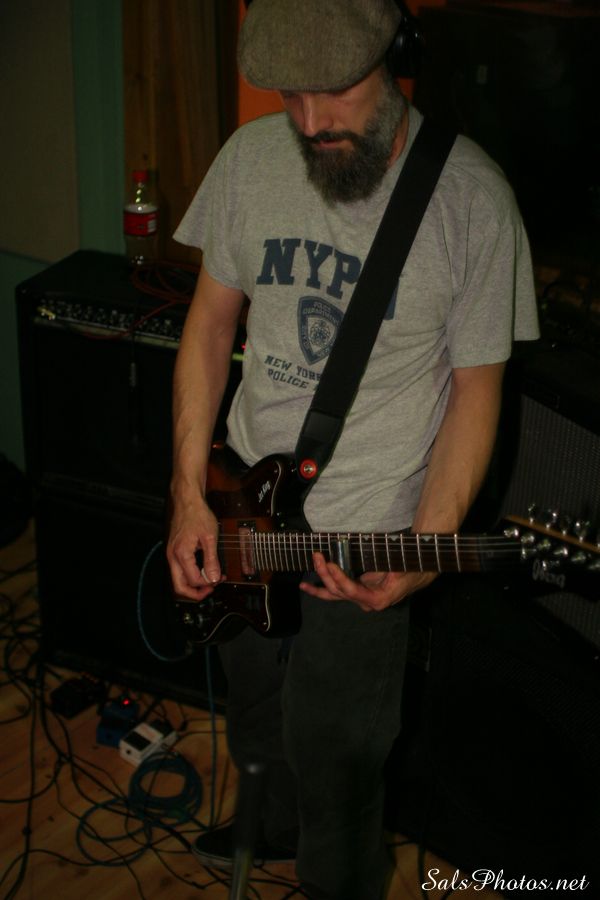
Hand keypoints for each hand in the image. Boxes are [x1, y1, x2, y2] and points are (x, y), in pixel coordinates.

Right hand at [166, 495, 224, 600]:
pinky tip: (202, 570)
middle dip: (195, 593)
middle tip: (209, 590)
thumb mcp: (210, 537)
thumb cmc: (197, 514)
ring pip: (178, 580)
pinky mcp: (174, 551)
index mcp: (181, 554)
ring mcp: (171, 554)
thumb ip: (211, 559)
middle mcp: (172, 556)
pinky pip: (179, 570)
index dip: (207, 584)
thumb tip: (213, 577)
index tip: (218, 579)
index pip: (193, 580)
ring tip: (208, 580)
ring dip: (193, 584)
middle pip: (179, 587)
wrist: (187, 501)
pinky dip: (190, 575)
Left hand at [299, 552, 436, 611]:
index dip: (339, 578)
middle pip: (339, 592)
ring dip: (319, 585)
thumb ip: (384, 570)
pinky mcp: (356, 593)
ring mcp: (360, 599)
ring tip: (303, 582)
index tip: (329, 564)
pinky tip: (308, 587)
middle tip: (317, 557)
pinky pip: (337, 593)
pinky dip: (322, 590)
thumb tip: (370, 567)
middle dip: (325, 575)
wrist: (417, 575)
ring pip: (335, 594)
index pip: (351, 591)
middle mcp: (366, 603)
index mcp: (377, 599)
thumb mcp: (398, 568)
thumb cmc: (409, 570)